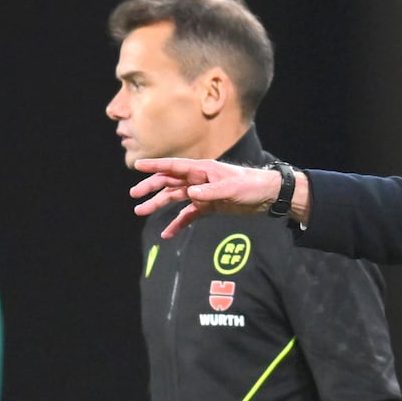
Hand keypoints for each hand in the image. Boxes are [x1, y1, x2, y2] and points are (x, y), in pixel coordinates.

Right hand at [130, 158, 282, 237]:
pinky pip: (188, 215)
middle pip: (169, 182)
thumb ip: (210, 192)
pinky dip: (178, 223)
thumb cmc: (250, 186)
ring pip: (175, 198)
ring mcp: (202, 193)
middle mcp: (198, 180)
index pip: (174, 167)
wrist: (267, 196)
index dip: (155, 166)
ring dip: (158, 205)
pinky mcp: (208, 206)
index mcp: (202, 169)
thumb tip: (190, 194)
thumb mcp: (231, 188)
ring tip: (140, 212)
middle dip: (151, 188)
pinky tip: (167, 234)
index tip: (138, 166)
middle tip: (134, 196)